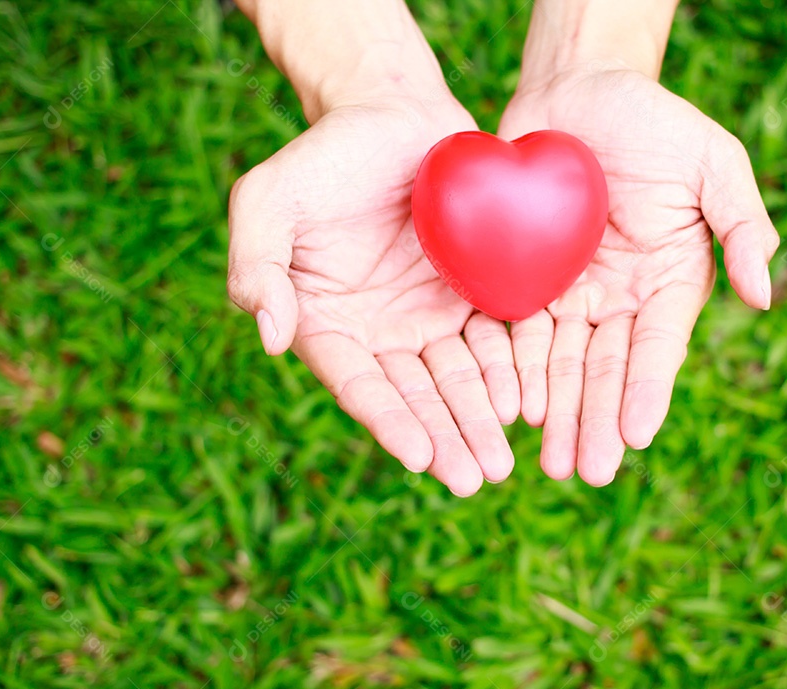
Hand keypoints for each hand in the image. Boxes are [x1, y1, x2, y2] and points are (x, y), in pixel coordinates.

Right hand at [227, 2, 518, 495]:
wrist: (389, 113)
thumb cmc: (321, 157)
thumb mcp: (269, 200)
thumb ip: (258, 264)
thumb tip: (272, 338)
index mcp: (329, 325)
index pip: (360, 384)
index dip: (389, 421)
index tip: (419, 456)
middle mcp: (381, 334)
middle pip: (417, 396)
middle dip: (446, 438)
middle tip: (475, 477)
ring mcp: (429, 317)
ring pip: (460, 378)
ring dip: (481, 419)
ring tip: (503, 461)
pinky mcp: (473, 294)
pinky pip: (495, 338)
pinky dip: (510, 370)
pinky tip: (528, 401)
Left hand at [499, 62, 778, 485]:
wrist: (579, 91)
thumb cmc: (656, 123)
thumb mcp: (715, 163)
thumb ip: (743, 225)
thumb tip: (764, 296)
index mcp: (670, 282)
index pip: (658, 347)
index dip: (647, 390)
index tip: (636, 435)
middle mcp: (621, 299)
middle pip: (606, 370)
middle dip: (596, 421)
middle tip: (587, 472)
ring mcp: (571, 294)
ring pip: (561, 365)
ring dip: (556, 413)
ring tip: (548, 462)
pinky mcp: (524, 279)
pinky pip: (517, 331)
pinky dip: (515, 370)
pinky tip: (511, 408)